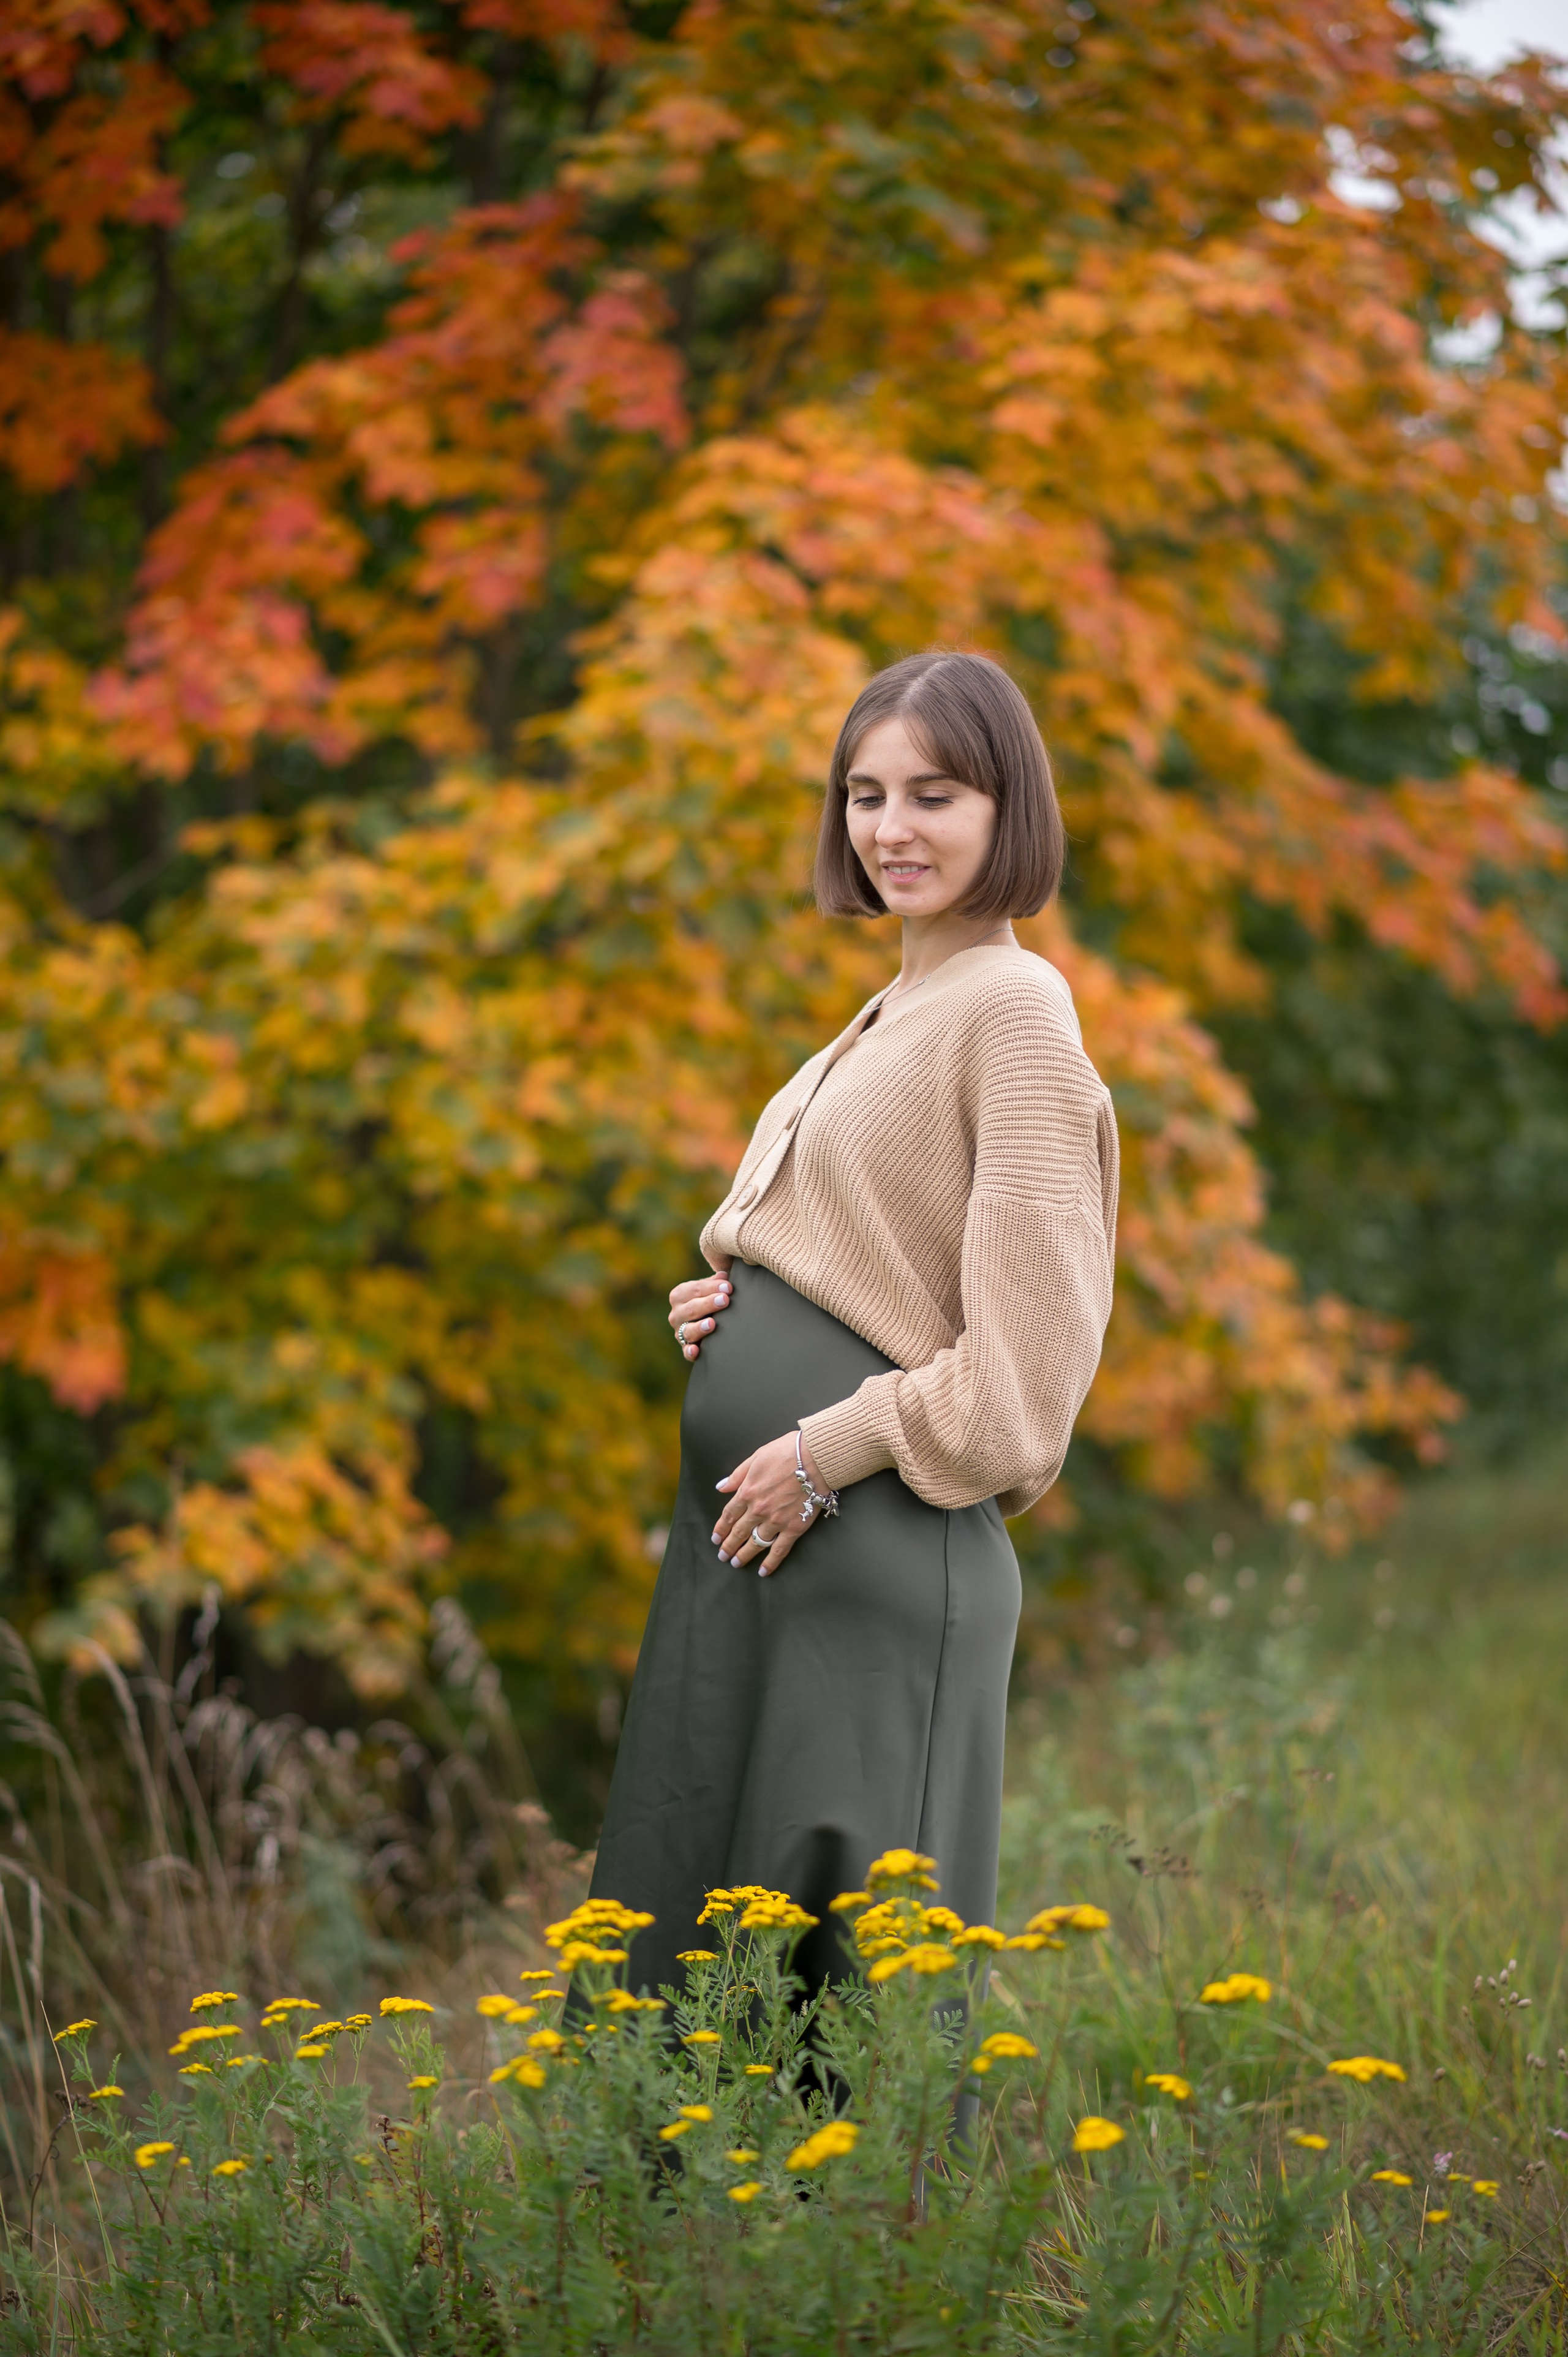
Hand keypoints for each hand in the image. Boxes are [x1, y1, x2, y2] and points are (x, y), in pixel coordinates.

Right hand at [669, 1260, 732, 1360]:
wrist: (703, 1318)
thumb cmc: (707, 1299)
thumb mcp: (710, 1288)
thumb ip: (716, 1282)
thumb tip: (724, 1275)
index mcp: (680, 1294)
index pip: (695, 1289)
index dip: (711, 1287)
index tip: (728, 1287)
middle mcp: (676, 1313)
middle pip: (691, 1308)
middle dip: (708, 1304)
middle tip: (725, 1300)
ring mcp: (679, 1331)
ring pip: (688, 1330)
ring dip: (700, 1327)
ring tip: (712, 1323)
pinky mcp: (685, 1347)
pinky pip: (686, 1351)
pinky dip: (690, 1352)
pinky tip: (696, 1350)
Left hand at [713, 1431, 829, 1577]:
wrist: (816, 1458)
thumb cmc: (787, 1452)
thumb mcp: (756, 1457)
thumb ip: (737, 1475)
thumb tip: (721, 1487)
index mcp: (747, 1492)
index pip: (729, 1515)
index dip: (721, 1528)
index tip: (715, 1537)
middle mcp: (758, 1510)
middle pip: (739, 1532)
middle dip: (728, 1545)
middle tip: (722, 1555)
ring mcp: (776, 1521)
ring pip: (755, 1543)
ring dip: (744, 1555)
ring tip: (736, 1563)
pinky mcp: (794, 1528)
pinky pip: (779, 1550)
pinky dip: (770, 1563)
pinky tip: (763, 1572)